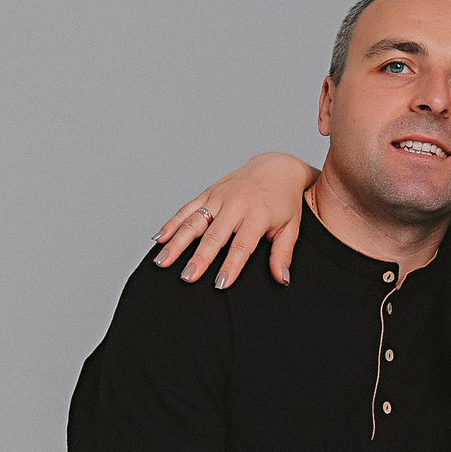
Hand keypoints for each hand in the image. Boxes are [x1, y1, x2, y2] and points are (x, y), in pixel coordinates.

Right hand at [152, 154, 316, 287]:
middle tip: (188, 276)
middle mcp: (235, 204)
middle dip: (199, 257)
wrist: (277, 167)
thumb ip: (282, 254)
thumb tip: (281, 278)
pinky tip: (159, 238)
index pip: (241, 245)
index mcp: (257, 214)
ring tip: (163, 261)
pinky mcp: (208, 192)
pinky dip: (172, 223)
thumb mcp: (291, 227)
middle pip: (214, 235)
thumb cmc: (283, 201)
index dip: (231, 266)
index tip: (220, 284)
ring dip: (177, 242)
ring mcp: (219, 197)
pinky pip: (187, 208)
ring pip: (194, 221)